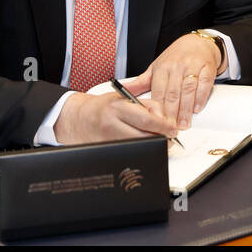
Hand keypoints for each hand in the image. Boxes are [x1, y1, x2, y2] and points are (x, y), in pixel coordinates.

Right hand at [53, 91, 178, 144]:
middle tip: (169, 137)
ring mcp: (108, 141)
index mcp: (118, 108)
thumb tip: (165, 120)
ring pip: (139, 148)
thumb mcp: (125, 98)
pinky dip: (141, 150)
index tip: (173, 129)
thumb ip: (148, 106)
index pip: (147, 120)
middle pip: (145, 137)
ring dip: (152, 145)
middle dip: (161, 138)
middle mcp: (112, 125)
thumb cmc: (104, 107)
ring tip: (157, 139)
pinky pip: (130, 153)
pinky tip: (143, 144)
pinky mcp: (107, 152)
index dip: (164, 126)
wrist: (78, 119)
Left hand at [125, 33, 222, 128]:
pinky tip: (197, 109)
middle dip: (172, 113)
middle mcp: (177, 66)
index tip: (157, 123)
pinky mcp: (207, 68)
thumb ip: (141, 82)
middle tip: (170, 128)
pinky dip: (200, 98)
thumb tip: (122, 92)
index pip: (159, 91)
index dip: (158, 109)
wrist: (197, 43)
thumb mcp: (156, 67)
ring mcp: (193, 67)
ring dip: (186, 109)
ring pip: (188, 90)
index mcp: (162, 68)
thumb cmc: (175, 58)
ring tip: (184, 124)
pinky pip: (204, 84)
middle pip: (173, 93)